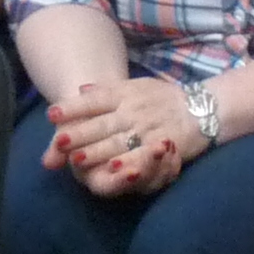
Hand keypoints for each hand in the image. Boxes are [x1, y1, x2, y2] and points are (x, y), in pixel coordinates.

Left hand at [43, 79, 194, 196]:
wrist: (201, 108)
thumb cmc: (163, 98)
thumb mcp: (136, 85)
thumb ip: (108, 89)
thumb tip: (80, 89)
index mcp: (124, 94)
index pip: (95, 100)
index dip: (74, 107)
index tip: (52, 113)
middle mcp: (133, 110)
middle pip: (102, 123)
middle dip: (80, 132)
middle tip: (57, 140)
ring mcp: (147, 128)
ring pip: (118, 141)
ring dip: (97, 151)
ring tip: (76, 159)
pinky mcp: (161, 145)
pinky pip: (142, 155)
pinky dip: (129, 162)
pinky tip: (115, 168)